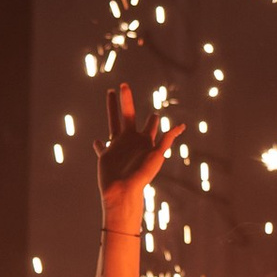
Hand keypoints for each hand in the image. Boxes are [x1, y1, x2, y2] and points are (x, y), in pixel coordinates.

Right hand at [96, 74, 182, 225]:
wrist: (123, 191)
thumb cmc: (142, 175)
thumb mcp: (157, 155)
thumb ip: (166, 140)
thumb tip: (180, 126)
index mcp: (144, 141)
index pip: (150, 124)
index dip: (153, 119)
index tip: (156, 114)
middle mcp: (131, 141)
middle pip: (128, 115)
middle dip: (126, 100)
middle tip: (124, 85)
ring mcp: (118, 147)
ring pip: (112, 122)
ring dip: (111, 108)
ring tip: (109, 93)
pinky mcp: (106, 155)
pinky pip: (101, 147)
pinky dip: (99, 144)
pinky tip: (97, 140)